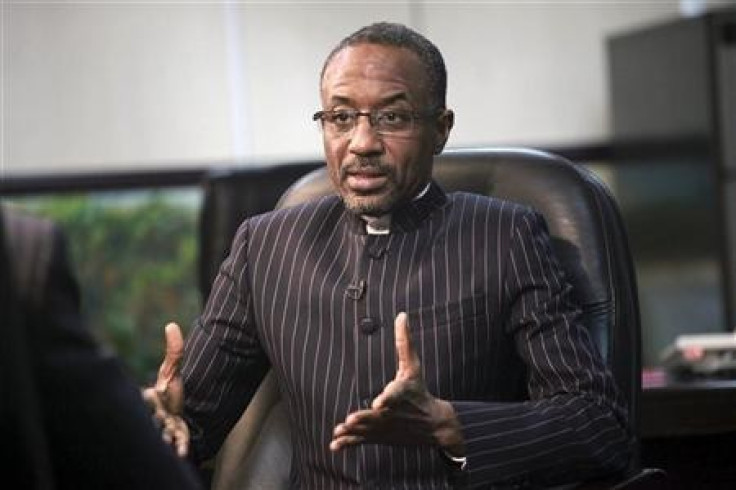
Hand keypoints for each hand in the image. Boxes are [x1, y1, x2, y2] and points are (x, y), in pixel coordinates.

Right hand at [142, 322, 189, 456]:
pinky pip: (176, 443)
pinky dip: (179, 447)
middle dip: (157, 420)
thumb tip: (171, 325)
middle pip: (153, 418)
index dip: (148, 397)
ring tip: (169, 441)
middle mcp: (155, 414)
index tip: (152, 394)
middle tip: (160, 419)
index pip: (146, 397)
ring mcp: (165, 427)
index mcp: (151, 397)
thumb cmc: (171, 391)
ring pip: (163, 433)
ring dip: (166, 437)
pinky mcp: (176, 436)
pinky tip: (182, 452)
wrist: (179, 412)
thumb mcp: (172, 370)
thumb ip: (174, 351)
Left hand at [329, 313, 464, 455]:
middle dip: (365, 419)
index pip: (395, 395)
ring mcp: (385, 427)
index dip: (387, 398)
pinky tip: (334, 445)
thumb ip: (405, 342)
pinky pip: (362, 442)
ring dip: (353, 432)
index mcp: (402, 394)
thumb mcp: (414, 367)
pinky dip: (348, 444)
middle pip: (378, 416)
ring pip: (367, 431)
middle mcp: (393, 413)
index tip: (379, 403)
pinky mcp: (379, 437)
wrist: (434, 425)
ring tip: (339, 430)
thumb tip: (401, 315)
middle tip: (352, 420)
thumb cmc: (419, 391)